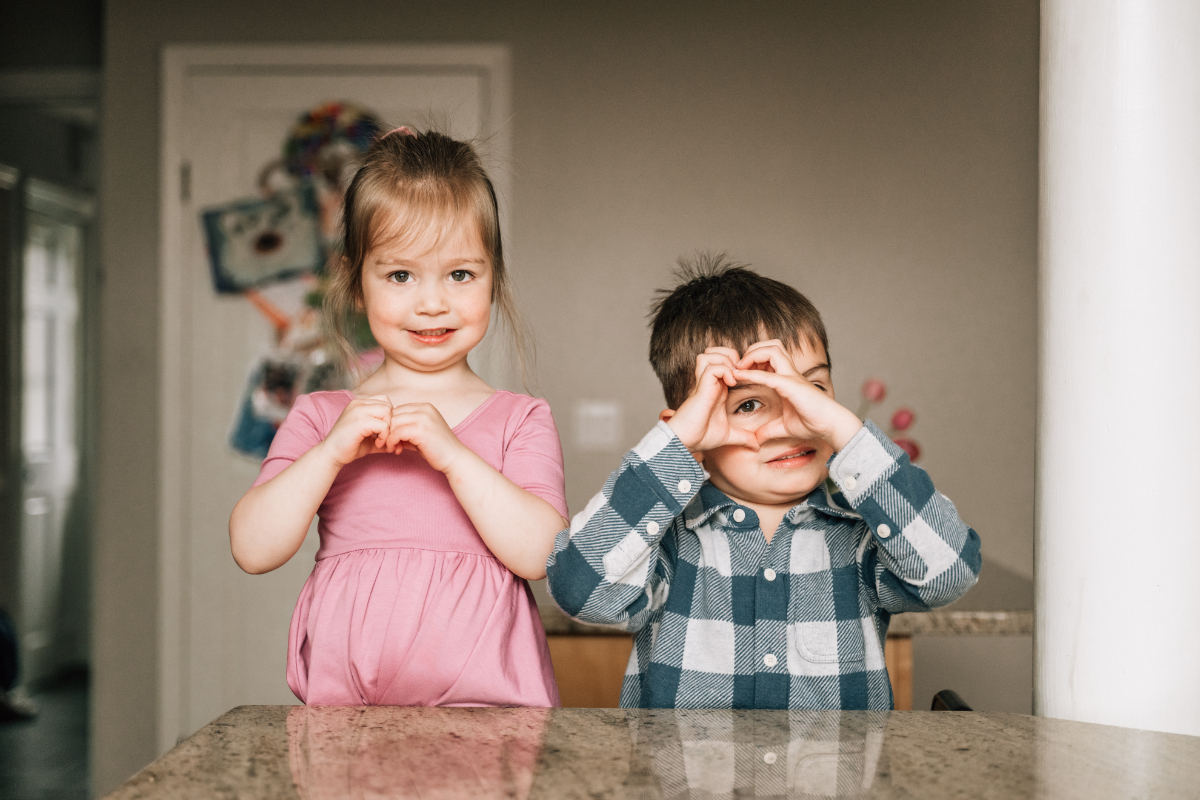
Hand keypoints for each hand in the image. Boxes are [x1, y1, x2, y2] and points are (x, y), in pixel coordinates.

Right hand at [319, 395, 393, 466]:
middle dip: (391, 423)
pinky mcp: (359, 421)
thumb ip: (384, 433)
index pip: (385, 401)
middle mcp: (358, 403)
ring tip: (380, 441)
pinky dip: (384, 436)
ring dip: (388, 429)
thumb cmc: (349, 446)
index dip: (389, 417)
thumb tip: (401, 438)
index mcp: (360, 404)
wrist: (331, 454)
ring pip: (387, 412)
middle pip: (388, 405)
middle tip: (385, 439)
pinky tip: (376, 444)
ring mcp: (358, 410)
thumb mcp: (370, 437)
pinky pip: (383, 425)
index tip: (385, 433)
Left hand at [382, 402, 467, 472]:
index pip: (398, 409)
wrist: (455, 458)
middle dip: (389, 430)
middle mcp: (424, 409)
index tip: (394, 438)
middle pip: (393, 415)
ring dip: (389, 437)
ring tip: (394, 448)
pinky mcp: (420, 430)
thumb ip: (406, 428)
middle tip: (392, 444)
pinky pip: (396, 433)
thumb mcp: (421, 433)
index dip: (392, 424)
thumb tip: (386, 429)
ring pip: (393, 423)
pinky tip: (397, 450)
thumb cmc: (438, 448)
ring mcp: (423, 418)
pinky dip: (392, 442)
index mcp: (425, 407)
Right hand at [666, 347, 759, 452]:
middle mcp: (710, 382)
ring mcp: (704, 382)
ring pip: (711, 354)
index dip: (739, 365)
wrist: (685, 442)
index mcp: (718, 388)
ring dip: (726, 360)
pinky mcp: (701, 387)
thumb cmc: (702, 437)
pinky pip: (712, 367)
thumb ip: (743, 437)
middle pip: (718, 351)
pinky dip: (724, 370)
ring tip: (735, 377)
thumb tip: (756, 445)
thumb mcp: (729, 435)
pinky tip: (731, 384)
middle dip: (733, 357)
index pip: (726, 362)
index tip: (751, 378)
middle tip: (743, 373)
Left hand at [735, 340, 861, 450]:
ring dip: (753, 354)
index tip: (737, 371)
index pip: (769, 357)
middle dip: (753, 349)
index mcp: (787, 379)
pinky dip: (751, 374)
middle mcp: (790, 373)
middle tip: (738, 364)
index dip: (752, 360)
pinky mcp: (791, 386)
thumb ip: (769, 430)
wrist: (831, 425)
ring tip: (740, 367)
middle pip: (771, 345)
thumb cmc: (813, 423)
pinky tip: (739, 376)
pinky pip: (768, 375)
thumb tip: (756, 438)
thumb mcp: (784, 427)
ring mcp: (791, 377)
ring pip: (772, 349)